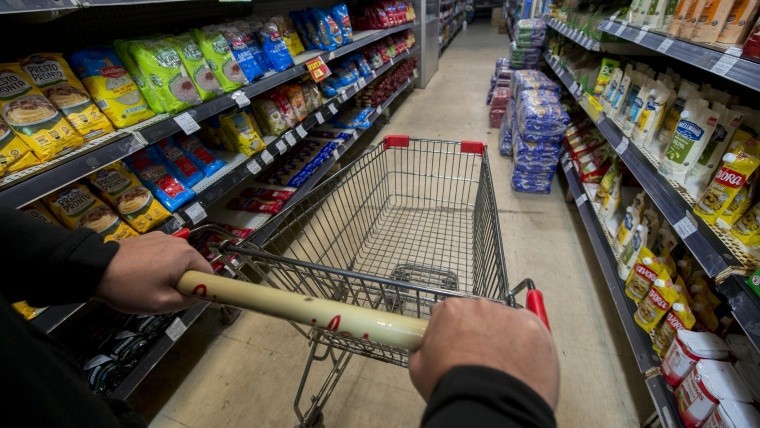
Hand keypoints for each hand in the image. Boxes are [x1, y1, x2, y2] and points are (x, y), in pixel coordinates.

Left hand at [94, 231, 212, 313]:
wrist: (95, 269)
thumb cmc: (131, 288)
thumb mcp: (162, 303)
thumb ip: (188, 300)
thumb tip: (199, 296)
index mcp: (186, 255)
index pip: (209, 273)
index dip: (202, 288)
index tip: (186, 299)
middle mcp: (178, 242)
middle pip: (193, 265)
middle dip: (185, 280)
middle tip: (165, 295)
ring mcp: (163, 237)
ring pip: (178, 260)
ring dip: (172, 272)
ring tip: (150, 284)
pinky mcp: (149, 237)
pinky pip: (164, 253)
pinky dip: (160, 264)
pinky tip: (142, 273)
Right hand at [408, 298, 558, 408]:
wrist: (485, 403)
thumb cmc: (449, 385)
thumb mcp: (419, 368)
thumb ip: (424, 348)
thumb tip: (428, 347)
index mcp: (451, 310)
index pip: (450, 313)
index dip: (452, 331)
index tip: (455, 347)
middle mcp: (481, 305)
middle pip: (480, 315)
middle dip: (480, 333)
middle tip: (480, 360)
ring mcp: (511, 315)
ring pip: (507, 323)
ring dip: (505, 338)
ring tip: (504, 367)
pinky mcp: (536, 328)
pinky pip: (531, 332)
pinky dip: (528, 345)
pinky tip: (521, 365)